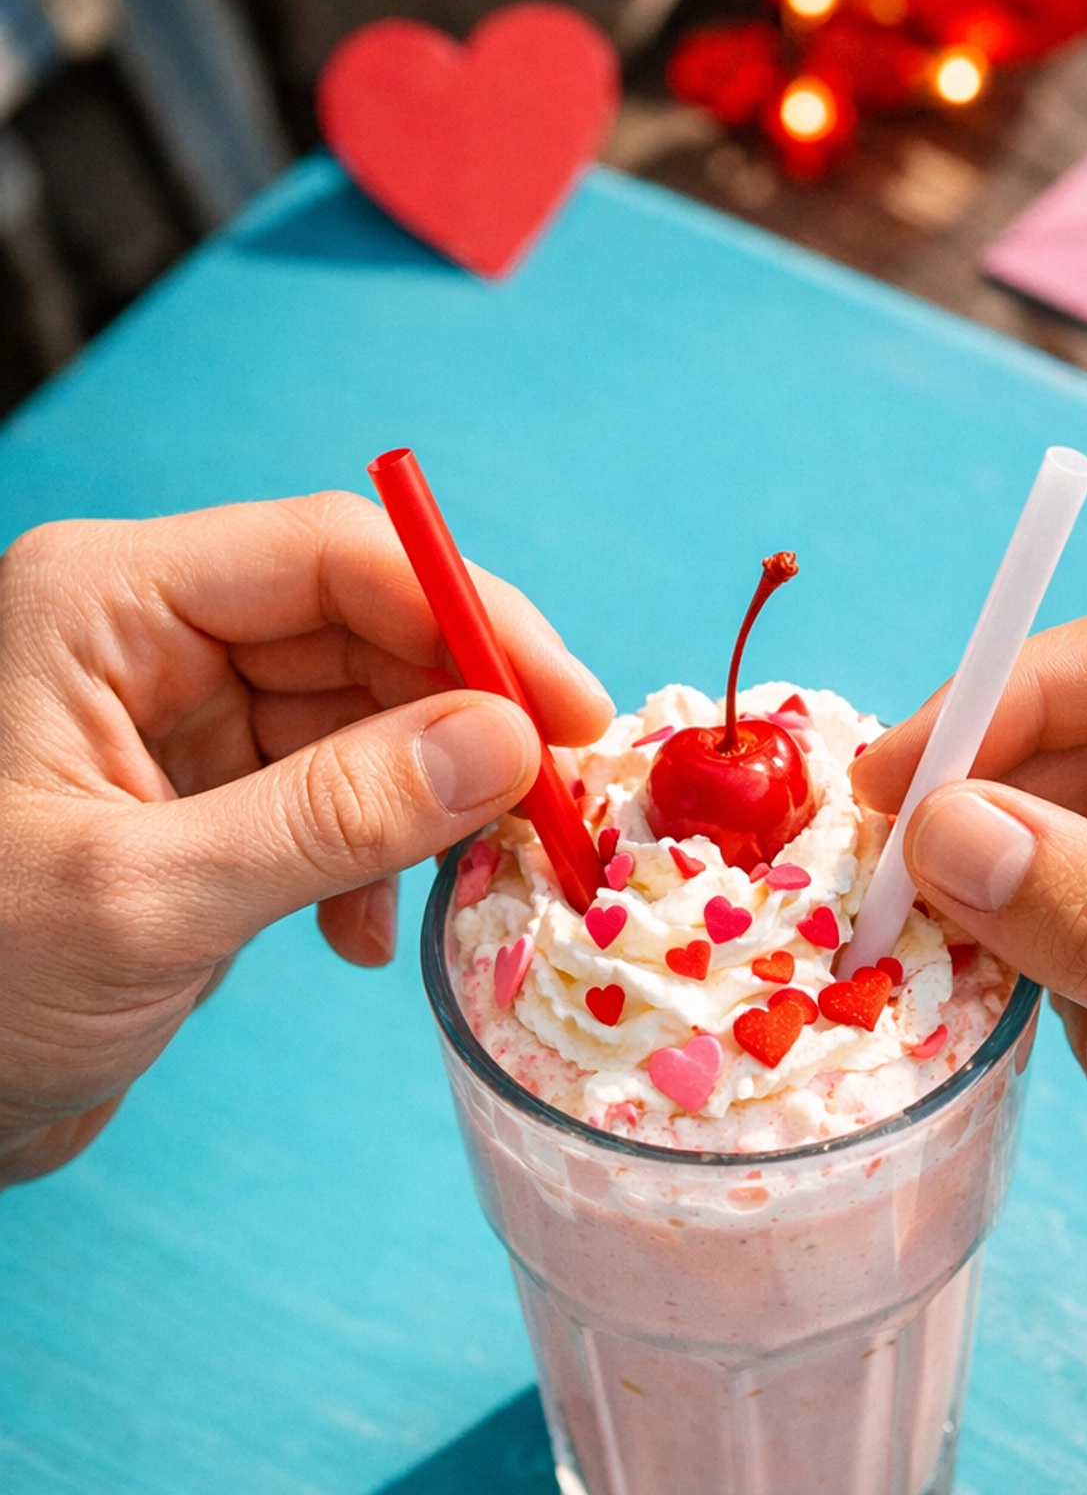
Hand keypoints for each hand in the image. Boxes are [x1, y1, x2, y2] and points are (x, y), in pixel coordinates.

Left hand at [0, 491, 610, 1183]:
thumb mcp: (151, 898)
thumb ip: (334, 814)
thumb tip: (505, 746)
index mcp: (105, 604)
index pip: (333, 557)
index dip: (473, 622)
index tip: (573, 718)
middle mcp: (144, 642)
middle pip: (363, 631)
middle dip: (467, 721)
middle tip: (557, 816)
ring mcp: (172, 726)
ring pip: (361, 718)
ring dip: (429, 803)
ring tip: (470, 887)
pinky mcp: (197, 810)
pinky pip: (331, 797)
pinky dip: (372, 861)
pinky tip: (359, 937)